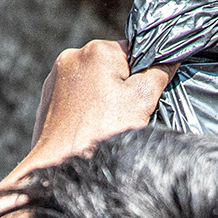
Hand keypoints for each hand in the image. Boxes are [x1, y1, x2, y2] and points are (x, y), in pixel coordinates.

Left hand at [20, 41, 170, 175]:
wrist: (60, 167)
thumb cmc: (103, 133)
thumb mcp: (142, 101)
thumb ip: (158, 74)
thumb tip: (169, 60)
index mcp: (97, 50)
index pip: (133, 52)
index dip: (143, 76)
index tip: (142, 99)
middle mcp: (72, 57)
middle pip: (111, 68)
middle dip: (121, 89)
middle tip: (124, 116)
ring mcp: (56, 79)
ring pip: (93, 84)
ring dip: (104, 100)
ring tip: (106, 125)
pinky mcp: (48, 99)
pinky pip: (76, 99)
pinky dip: (87, 111)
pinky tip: (91, 129)